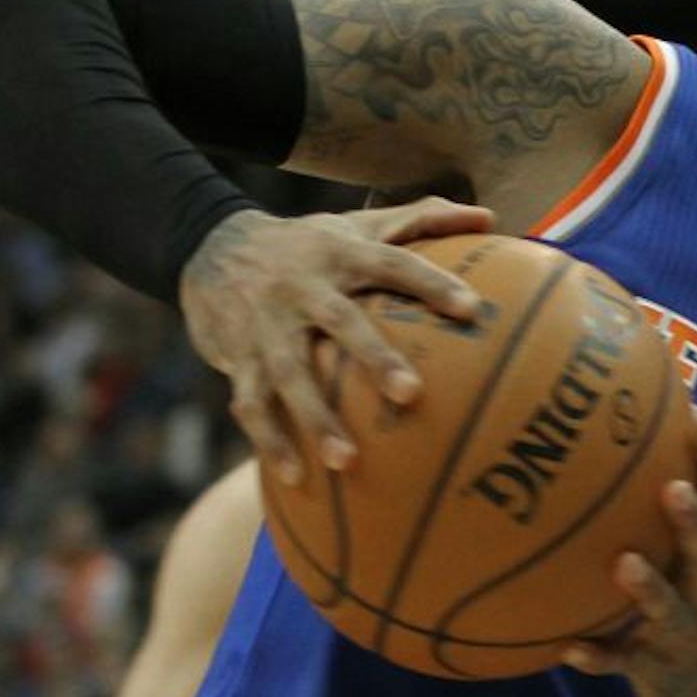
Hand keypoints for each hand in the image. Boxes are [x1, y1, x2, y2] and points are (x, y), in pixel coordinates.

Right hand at [178, 197, 494, 482]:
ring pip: (290, 373)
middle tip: (412, 393)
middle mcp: (301, 288)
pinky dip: (271, 443)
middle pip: (340, 321)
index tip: (472, 308)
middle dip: (374, 357)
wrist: (208, 247)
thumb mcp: (355, 227)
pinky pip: (253, 405)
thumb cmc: (307, 245)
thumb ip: (420, 220)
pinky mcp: (237, 358)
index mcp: (338, 255)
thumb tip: (487, 216)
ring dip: (316, 418)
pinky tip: (298, 480)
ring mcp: (266, 326)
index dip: (430, 283)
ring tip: (348, 461)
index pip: (392, 264)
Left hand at [562, 414, 696, 696]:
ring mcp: (684, 628)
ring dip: (648, 587)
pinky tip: (568, 650)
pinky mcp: (657, 665)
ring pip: (666, 607)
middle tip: (674, 489)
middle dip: (692, 521)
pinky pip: (622, 662)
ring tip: (625, 564)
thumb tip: (657, 430)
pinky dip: (597, 657)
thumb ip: (692, 505)